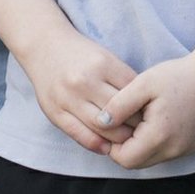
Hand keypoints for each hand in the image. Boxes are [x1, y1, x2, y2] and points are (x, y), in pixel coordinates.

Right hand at [20, 30, 139, 158]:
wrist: (43, 46)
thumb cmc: (80, 53)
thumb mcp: (104, 57)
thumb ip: (122, 78)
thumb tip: (145, 105)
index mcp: (102, 64)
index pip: (132, 92)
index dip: (145, 106)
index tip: (151, 114)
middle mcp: (85, 81)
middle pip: (119, 112)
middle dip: (135, 125)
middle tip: (144, 131)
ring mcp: (68, 98)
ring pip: (101, 128)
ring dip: (118, 138)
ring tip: (127, 141)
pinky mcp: (55, 112)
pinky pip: (80, 135)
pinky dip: (97, 145)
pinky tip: (106, 147)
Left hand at [103, 52, 194, 169]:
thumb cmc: (178, 76)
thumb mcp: (143, 84)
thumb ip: (119, 105)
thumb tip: (100, 123)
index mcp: (159, 136)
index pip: (124, 159)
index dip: (113, 145)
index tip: (113, 124)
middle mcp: (174, 150)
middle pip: (138, 163)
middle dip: (126, 147)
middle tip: (125, 121)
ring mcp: (187, 150)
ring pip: (153, 159)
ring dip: (142, 145)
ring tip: (142, 118)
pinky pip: (168, 153)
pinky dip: (158, 142)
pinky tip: (159, 120)